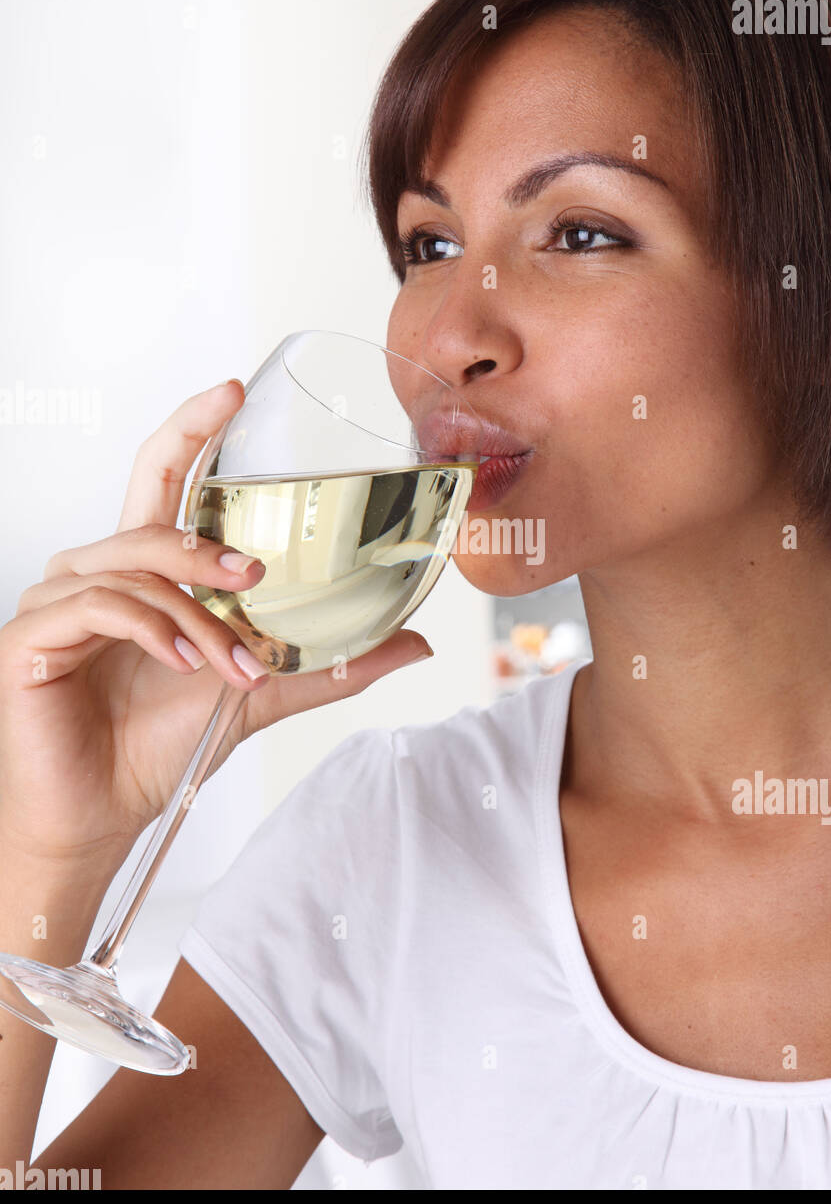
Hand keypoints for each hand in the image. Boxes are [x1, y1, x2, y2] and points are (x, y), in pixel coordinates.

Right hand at [0, 379, 431, 866]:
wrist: (106, 812)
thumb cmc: (162, 744)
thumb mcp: (261, 693)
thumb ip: (330, 664)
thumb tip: (418, 643)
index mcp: (144, 570)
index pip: (163, 478)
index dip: (192, 428)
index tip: (234, 390)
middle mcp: (96, 571)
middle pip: (149, 512)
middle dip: (207, 539)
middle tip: (257, 573)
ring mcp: (57, 599)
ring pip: (138, 569)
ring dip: (197, 618)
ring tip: (232, 667)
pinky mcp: (29, 636)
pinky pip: (99, 606)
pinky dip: (151, 630)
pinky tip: (180, 665)